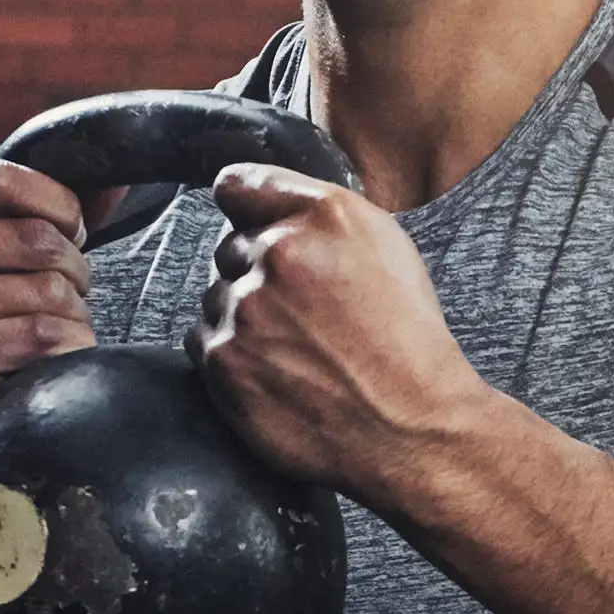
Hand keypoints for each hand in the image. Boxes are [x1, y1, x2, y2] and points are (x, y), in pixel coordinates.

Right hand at [0, 161, 96, 467]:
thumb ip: (41, 212)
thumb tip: (117, 184)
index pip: (7, 180)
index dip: (60, 209)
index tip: (68, 238)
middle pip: (39, 239)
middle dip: (71, 275)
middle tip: (54, 305)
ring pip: (51, 291)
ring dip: (70, 320)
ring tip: (38, 341)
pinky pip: (46, 336)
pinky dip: (63, 354)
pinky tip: (35, 368)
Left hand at [190, 165, 496, 507]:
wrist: (410, 428)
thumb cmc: (405, 342)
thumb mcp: (385, 247)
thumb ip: (316, 210)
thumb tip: (255, 198)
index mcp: (321, 215)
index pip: (237, 185)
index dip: (247, 211)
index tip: (255, 230)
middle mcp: (278, 253)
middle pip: (229, 249)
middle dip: (257, 274)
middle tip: (304, 315)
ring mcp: (245, 309)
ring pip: (216, 298)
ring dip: (243, 318)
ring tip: (295, 352)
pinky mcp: (224, 362)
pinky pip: (203, 342)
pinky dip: (231, 356)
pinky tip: (275, 374)